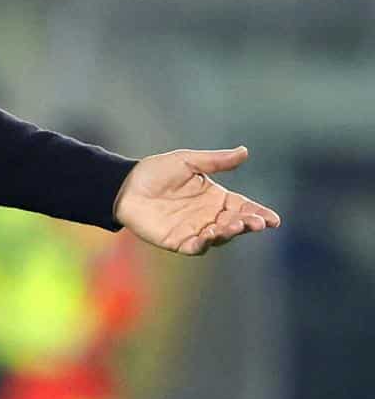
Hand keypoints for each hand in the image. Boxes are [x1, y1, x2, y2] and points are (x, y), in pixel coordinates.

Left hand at [112, 146, 281, 255]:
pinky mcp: (177, 241)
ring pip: (219, 237)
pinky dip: (204, 243)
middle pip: (235, 224)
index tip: (274, 220)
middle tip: (255, 222)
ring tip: (233, 226)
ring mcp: (194, 230)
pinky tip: (209, 236)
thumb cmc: (155, 172)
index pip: (243, 207)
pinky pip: (195, 247)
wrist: (125, 185)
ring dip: (228, 233)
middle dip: (247, 224)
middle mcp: (209, 216)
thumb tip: (245, 151)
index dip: (259, 213)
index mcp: (216, 198)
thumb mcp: (188, 162)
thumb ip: (215, 161)